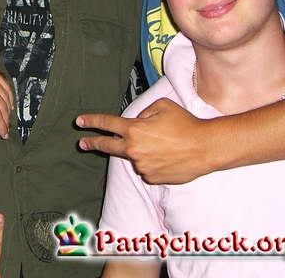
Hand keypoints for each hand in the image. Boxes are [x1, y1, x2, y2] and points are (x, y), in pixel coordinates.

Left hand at [0, 39, 12, 138]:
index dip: (1, 125)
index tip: (4, 134)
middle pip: (2, 106)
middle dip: (6, 120)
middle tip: (7, 130)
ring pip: (6, 95)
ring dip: (9, 108)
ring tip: (8, 118)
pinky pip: (5, 83)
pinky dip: (9, 94)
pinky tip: (9, 101)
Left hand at [76, 98, 215, 184]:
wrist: (205, 148)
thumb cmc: (186, 124)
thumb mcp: (162, 106)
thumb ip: (143, 112)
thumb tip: (136, 120)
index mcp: (134, 129)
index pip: (106, 124)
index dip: (91, 121)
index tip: (79, 122)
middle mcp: (134, 150)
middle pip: (107, 146)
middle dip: (93, 143)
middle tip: (83, 143)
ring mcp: (142, 166)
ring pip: (135, 156)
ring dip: (142, 151)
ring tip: (165, 144)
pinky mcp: (152, 178)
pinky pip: (147, 168)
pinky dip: (153, 162)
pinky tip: (168, 156)